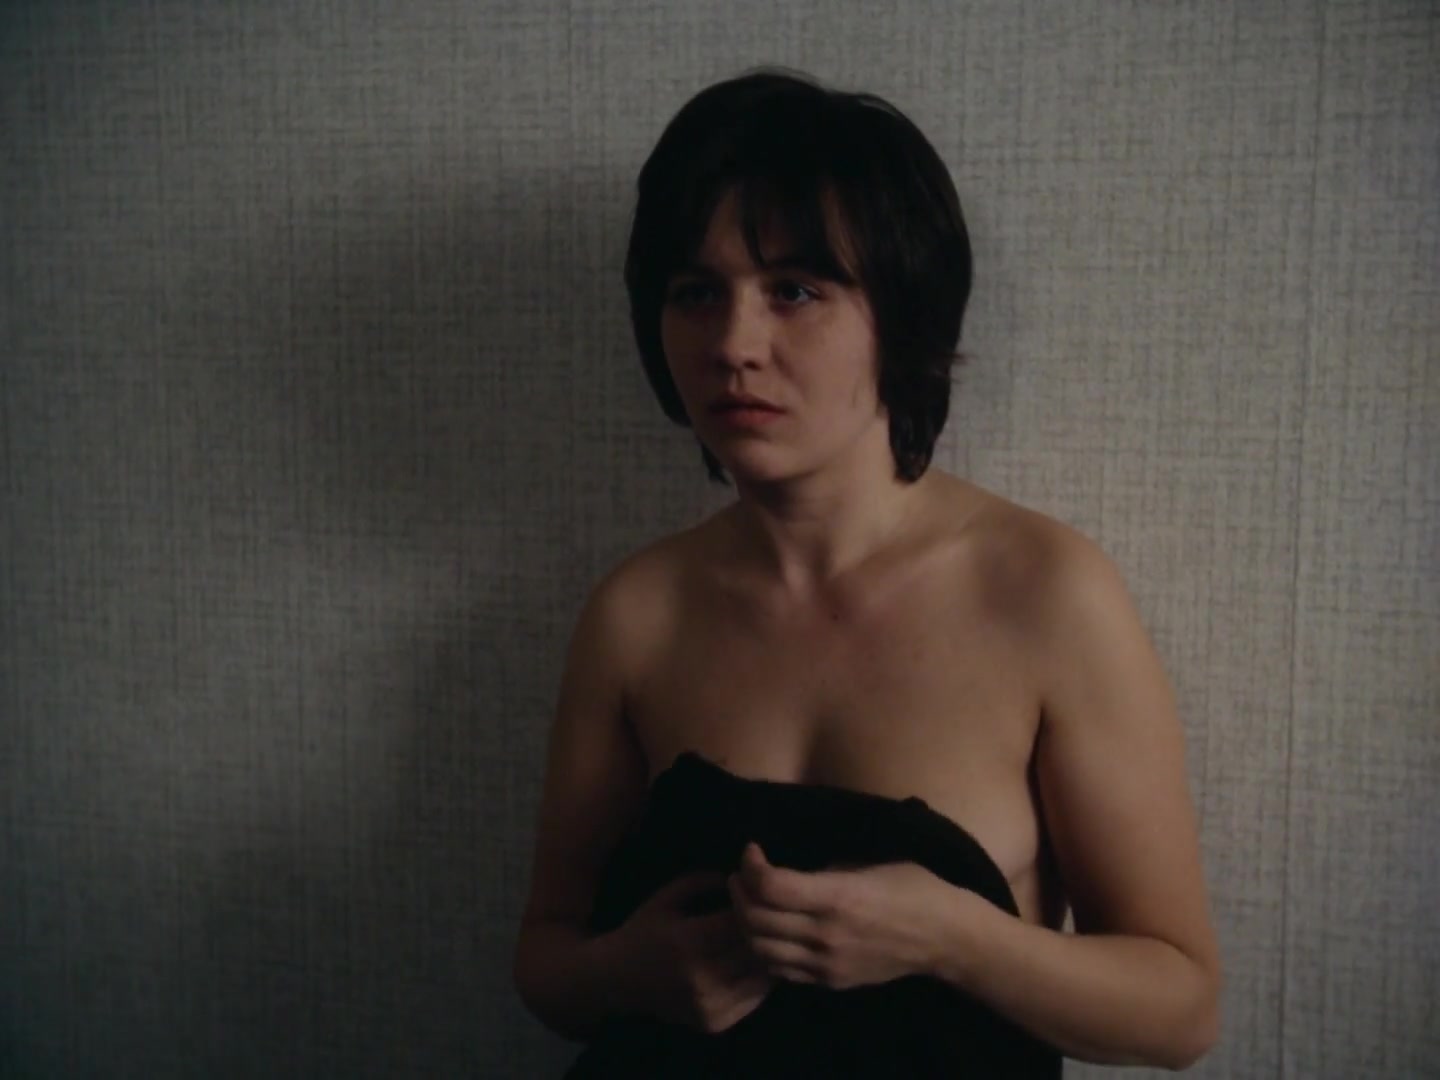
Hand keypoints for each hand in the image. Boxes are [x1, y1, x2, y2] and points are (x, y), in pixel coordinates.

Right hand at [616, 871, 774, 1032]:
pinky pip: (754, 998)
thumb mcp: (666, 896)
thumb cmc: (644, 931)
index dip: (755, 905)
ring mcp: (709, 1005)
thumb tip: (746, 875)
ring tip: (769, 939)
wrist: (617, 980)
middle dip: (766, 931)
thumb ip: (703, 881)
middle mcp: (700, 978)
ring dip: (768, 956)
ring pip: (760, 976)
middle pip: (755, 950)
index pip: (741, 921)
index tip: (758, 894)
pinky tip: (755, 963)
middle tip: (771, 916)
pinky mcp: (715, 1023)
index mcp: (687, 941)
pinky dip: (760, 979)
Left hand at [727, 842, 953, 990]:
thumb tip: (790, 871)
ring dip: (744, 921)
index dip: (750, 865)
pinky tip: (769, 929)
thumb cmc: (913, 887)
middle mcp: (827, 934)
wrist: (945, 938)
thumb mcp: (869, 863)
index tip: (752, 850)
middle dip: (739, 891)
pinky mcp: (829, 982)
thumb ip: (825, 871)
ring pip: (759, 948)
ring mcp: (826, 964)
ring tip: (750, 901)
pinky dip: (763, 948)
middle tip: (742, 875)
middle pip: (755, 918)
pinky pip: (779, 969)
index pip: (771, 886)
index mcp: (839, 897)